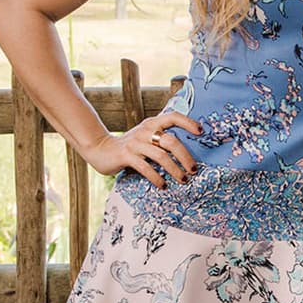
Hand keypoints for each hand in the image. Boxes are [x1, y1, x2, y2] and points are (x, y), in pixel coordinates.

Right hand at [86, 111, 202, 186]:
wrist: (101, 150)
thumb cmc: (130, 146)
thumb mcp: (146, 137)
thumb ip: (162, 139)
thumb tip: (188, 152)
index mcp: (152, 123)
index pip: (173, 117)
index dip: (188, 122)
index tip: (201, 132)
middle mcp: (145, 131)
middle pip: (171, 141)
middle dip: (185, 157)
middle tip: (194, 170)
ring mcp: (135, 143)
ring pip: (161, 156)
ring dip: (175, 170)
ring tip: (183, 180)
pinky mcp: (126, 156)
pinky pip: (146, 167)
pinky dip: (157, 178)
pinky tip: (164, 185)